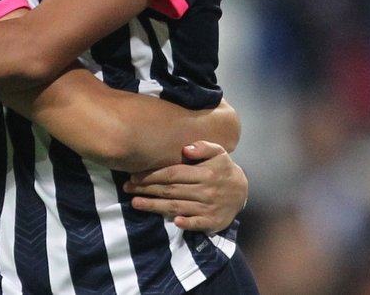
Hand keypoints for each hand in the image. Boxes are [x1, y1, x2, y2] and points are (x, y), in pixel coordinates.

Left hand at [123, 141, 247, 233]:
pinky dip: (186, 223)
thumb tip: (186, 148)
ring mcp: (208, 207)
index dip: (152, 175)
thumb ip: (203, 147)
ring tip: (135, 203)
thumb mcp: (218, 152)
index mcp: (204, 173)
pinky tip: (172, 222)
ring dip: (155, 206)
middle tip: (127, 188)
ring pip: (177, 207)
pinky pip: (196, 223)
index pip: (173, 173)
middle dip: (147, 189)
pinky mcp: (211, 221)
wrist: (242, 191)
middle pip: (171, 190)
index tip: (134, 175)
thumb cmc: (223, 169)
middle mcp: (205, 190)